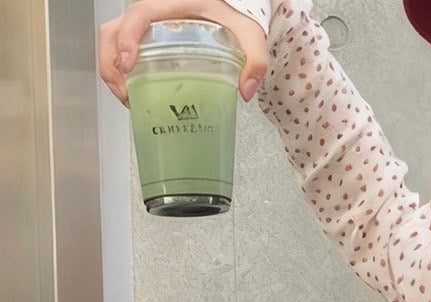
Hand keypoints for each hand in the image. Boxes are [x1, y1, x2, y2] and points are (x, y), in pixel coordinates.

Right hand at [99, 0, 267, 107]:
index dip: (127, 37)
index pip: (139, 14)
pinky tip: (135, 92)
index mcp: (173, 5)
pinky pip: (121, 49)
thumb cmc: (233, 15)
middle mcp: (153, 13)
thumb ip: (254, 59)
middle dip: (112, 65)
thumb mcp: (249, 33)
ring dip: (112, 71)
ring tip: (129, 99)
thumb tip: (246, 90)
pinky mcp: (144, 37)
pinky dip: (121, 72)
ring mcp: (145, 25)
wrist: (229, 6)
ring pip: (111, 40)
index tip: (128, 63)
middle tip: (127, 95)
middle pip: (113, 31)